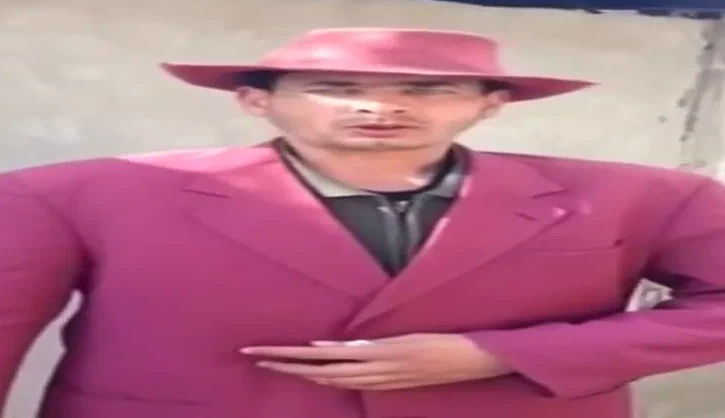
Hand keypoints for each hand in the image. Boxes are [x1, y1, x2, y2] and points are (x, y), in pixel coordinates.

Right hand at [240, 333, 511, 390]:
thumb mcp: (403, 362)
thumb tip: (342, 348)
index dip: (294, 371)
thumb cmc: (440, 359)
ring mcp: (380, 365)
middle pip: (317, 373)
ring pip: (329, 367)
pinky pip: (355, 357)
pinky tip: (312, 348)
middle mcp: (371, 376)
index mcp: (372, 377)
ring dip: (296, 361)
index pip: (324, 376)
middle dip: (283, 365)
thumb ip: (374, 357)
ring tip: (269, 353)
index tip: (268, 363)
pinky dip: (331, 355)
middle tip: (253, 356)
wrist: (472, 359)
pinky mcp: (392, 353)